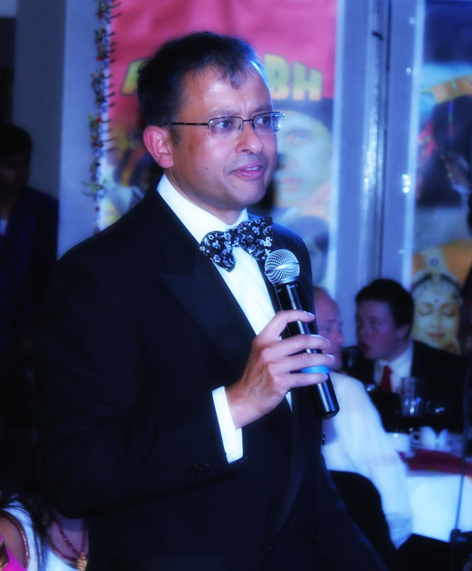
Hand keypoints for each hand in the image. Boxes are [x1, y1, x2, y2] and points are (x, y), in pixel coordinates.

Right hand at [226, 310, 333, 428]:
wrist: (244, 398)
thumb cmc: (253, 377)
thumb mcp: (259, 353)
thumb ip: (276, 345)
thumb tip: (301, 342)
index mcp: (263, 340)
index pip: (281, 318)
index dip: (298, 314)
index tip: (310, 317)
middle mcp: (268, 350)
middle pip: (301, 340)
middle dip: (319, 341)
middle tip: (326, 344)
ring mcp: (274, 366)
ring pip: (306, 359)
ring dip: (322, 359)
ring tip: (329, 360)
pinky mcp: (280, 382)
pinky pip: (304, 377)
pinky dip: (317, 376)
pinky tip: (322, 375)